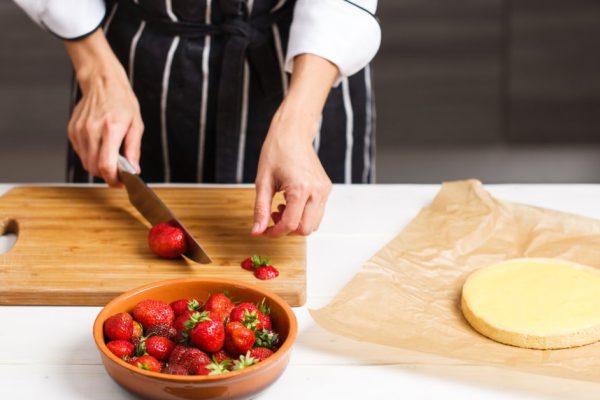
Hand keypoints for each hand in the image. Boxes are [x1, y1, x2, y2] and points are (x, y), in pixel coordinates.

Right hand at [65, 29, 142, 185]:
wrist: (101, 82)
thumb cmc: (122, 101)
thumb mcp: (136, 125)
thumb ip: (134, 150)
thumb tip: (134, 170)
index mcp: (111, 129)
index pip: (106, 165)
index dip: (113, 179)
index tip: (121, 183)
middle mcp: (92, 131)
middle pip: (95, 168)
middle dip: (107, 175)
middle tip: (119, 173)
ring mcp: (79, 131)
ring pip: (86, 163)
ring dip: (98, 167)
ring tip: (111, 158)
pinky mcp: (72, 131)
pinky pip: (80, 153)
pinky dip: (90, 156)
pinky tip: (100, 147)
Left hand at [253, 112, 331, 236]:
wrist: (293, 134)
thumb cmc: (277, 152)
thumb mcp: (263, 182)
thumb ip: (261, 209)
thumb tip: (257, 231)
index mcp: (301, 189)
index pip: (291, 225)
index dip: (275, 232)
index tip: (265, 230)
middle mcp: (317, 191)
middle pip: (306, 229)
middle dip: (287, 230)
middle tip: (273, 217)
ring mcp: (324, 190)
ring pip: (314, 224)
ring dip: (296, 224)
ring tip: (282, 208)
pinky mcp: (326, 189)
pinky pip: (317, 213)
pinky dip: (304, 215)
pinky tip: (291, 202)